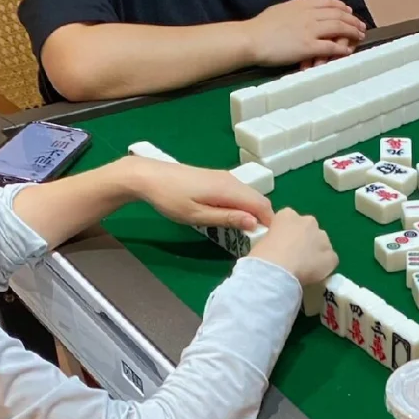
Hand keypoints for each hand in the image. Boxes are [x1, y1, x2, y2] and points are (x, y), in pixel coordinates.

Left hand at [130, 159, 273, 231]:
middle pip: (259, 200)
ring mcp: (224, 177)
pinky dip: (243, 206)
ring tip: (245, 233)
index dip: (269, 223)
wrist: (148, 176)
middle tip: (256, 241)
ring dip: (252, 213)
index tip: (267, 241)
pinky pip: (239, 193)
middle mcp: (231, 180)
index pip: (262, 205)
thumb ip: (228, 218)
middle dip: (263, 219)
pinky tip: (233, 218)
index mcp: (229, 189)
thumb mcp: (198, 215)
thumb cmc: (170, 199)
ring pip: (249, 196)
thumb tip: (254, 223)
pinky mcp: (217, 178)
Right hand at [243, 0, 366, 66]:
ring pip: (338, 27)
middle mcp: (309, 14)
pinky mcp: (309, 46)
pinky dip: (342, 48)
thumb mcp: (280, 10)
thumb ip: (293, 11)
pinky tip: (349, 50)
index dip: (340, 6)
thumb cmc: (261, 27)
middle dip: (352, 19)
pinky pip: (331, 46)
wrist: (252, 38)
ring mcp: (310, 30)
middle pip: (337, 14)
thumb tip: (298, 13)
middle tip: (361, 25)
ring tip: (360, 36)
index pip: (327, 2)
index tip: (347, 10)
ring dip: (352, 31)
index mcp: (301, 4)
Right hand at [250, 208, 337, 283]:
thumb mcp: (263, 239)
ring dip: (316, 252)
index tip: (284, 246)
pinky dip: (325, 267)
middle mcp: (308, 221)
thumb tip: (279, 247)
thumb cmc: (263, 256)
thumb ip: (275, 237)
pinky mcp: (331, 256)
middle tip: (296, 257)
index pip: (291, 221)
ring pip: (322, 244)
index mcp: (287, 215)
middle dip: (306, 241)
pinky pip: (330, 260)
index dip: (289, 235)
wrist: (276, 270)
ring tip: (306, 268)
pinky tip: (315, 275)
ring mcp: (322, 237)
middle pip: (310, 230)